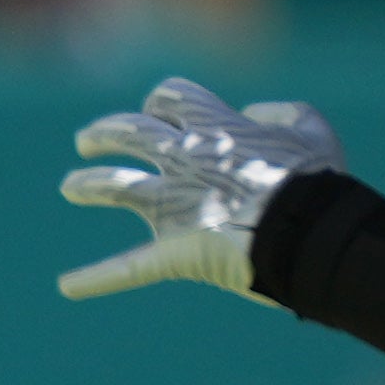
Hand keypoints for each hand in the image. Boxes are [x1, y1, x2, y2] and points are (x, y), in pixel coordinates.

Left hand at [61, 76, 342, 301]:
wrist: (311, 231)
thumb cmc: (318, 182)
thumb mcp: (312, 131)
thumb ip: (283, 113)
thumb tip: (251, 113)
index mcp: (216, 128)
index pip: (172, 97)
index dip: (162, 101)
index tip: (160, 110)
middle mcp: (184, 160)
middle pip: (128, 132)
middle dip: (105, 132)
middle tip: (88, 140)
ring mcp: (174, 205)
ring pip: (114, 187)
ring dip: (86, 184)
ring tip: (69, 187)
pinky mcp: (173, 250)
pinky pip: (127, 267)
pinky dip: (94, 279)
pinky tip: (66, 287)